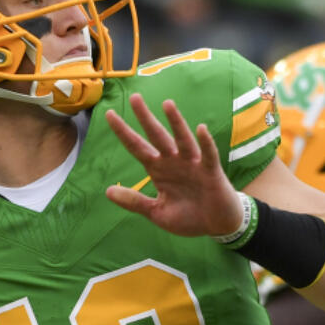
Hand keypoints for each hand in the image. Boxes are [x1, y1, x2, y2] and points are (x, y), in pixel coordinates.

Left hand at [105, 93, 241, 236]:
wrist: (216, 226)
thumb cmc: (188, 217)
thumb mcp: (156, 212)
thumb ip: (134, 202)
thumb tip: (108, 191)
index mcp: (158, 170)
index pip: (137, 147)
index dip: (123, 132)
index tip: (109, 114)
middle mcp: (173, 162)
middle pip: (156, 136)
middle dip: (145, 118)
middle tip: (135, 98)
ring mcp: (192, 165)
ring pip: (182, 139)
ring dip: (175, 122)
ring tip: (167, 104)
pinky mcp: (211, 172)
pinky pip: (208, 155)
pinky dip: (205, 143)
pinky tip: (200, 129)